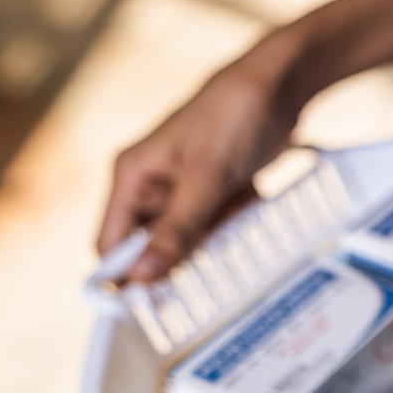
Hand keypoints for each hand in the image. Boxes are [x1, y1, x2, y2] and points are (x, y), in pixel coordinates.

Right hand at [97, 56, 301, 280]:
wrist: (281, 84)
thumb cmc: (233, 115)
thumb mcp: (206, 179)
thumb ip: (177, 230)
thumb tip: (142, 277)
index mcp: (132, 176)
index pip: (111, 243)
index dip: (124, 276)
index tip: (144, 308)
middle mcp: (152, 183)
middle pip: (153, 244)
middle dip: (184, 254)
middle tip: (212, 248)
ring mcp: (185, 186)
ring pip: (191, 236)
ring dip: (216, 235)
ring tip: (238, 203)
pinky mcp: (216, 187)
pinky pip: (219, 222)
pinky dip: (236, 219)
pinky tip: (251, 194)